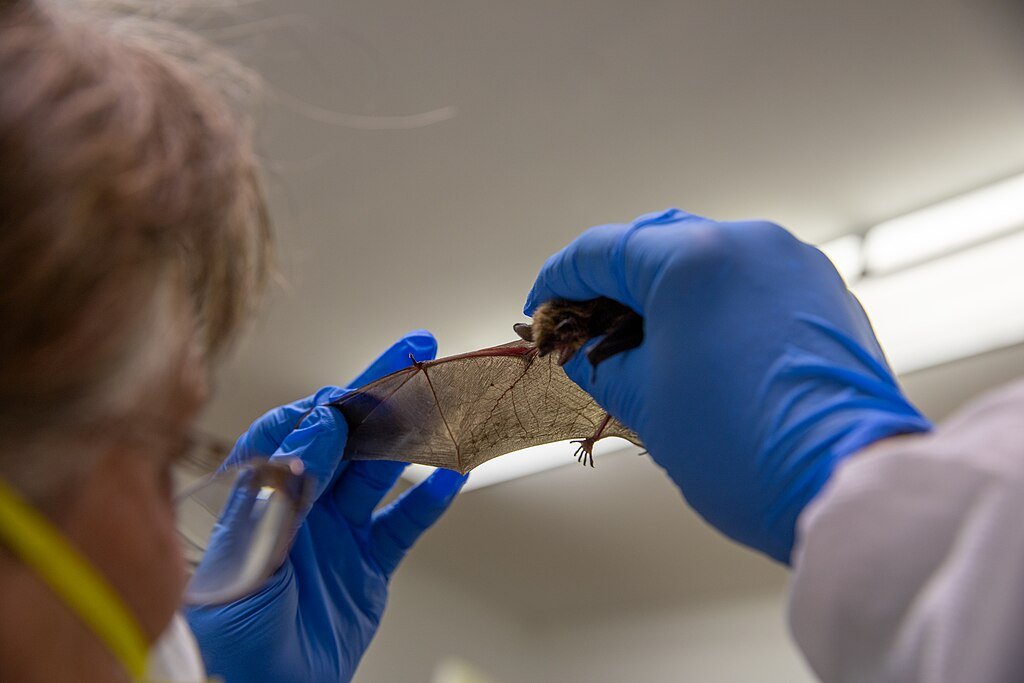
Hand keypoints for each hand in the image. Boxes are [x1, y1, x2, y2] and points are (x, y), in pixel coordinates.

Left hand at [186, 331, 467, 681]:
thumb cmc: (236, 640)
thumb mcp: (248, 564)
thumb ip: (281, 494)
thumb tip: (315, 427)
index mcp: (259, 498)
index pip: (290, 430)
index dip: (321, 406)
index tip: (347, 396)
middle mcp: (300, 505)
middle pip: (342, 435)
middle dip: (376, 393)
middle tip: (413, 352)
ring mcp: (336, 531)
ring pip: (378, 469)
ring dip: (410, 437)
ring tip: (441, 404)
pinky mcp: (367, 562)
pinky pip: (402, 521)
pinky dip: (429, 498)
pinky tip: (452, 474)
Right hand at [526, 209, 930, 562]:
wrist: (843, 482)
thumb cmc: (738, 446)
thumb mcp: (645, 401)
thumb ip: (600, 361)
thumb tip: (582, 349)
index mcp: (690, 259)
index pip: (599, 251)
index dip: (558, 279)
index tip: (540, 309)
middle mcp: (744, 241)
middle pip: (654, 243)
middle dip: (613, 281)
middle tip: (586, 326)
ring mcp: (791, 260)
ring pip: (706, 256)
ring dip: (666, 290)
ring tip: (644, 340)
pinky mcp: (823, 288)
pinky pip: (750, 278)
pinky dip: (715, 300)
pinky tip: (701, 342)